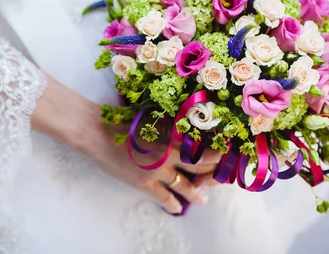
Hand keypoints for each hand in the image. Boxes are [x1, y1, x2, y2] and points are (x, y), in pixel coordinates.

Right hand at [33, 76, 220, 213]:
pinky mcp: (144, 184)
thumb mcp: (151, 119)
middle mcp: (170, 156)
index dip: (218, 154)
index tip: (229, 154)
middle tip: (222, 179)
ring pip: (185, 186)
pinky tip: (177, 209)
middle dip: (212, 175)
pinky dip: (172, 204)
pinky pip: (164, 198)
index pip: (203, 148)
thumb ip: (169, 126)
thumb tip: (185, 129)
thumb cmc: (122, 120)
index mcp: (172, 136)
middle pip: (199, 168)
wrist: (98, 133)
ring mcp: (158, 172)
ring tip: (203, 199)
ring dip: (196, 193)